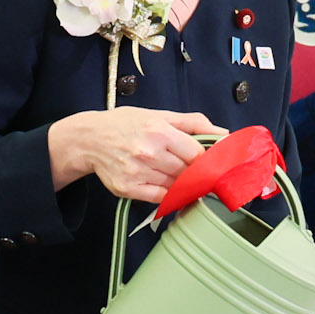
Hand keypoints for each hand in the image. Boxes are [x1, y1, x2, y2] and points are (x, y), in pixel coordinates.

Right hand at [47, 107, 213, 201]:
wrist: (90, 139)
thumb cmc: (126, 124)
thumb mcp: (159, 115)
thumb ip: (194, 123)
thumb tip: (224, 134)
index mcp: (159, 131)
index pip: (197, 154)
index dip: (207, 161)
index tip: (211, 164)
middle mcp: (148, 152)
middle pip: (187, 173)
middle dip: (195, 174)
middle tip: (196, 172)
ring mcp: (137, 172)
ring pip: (175, 187)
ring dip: (182, 185)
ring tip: (177, 175)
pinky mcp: (127, 188)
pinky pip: (159, 198)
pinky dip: (167, 195)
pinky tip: (165, 185)